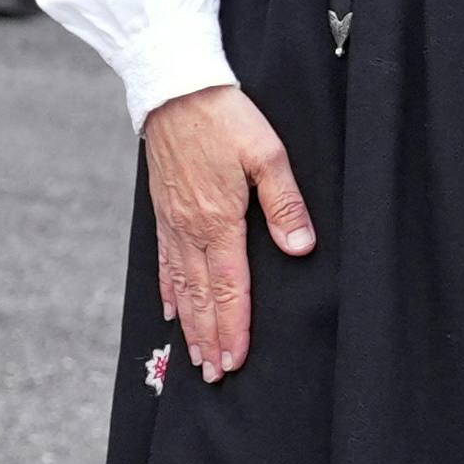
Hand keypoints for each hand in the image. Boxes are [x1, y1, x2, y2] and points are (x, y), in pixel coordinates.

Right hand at [142, 83, 314, 380]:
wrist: (174, 88)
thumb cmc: (225, 117)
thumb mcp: (267, 154)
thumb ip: (285, 204)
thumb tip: (300, 249)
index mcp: (218, 220)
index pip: (227, 287)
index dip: (233, 327)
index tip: (235, 360)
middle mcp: (190, 229)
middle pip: (201, 297)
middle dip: (209, 339)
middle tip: (216, 376)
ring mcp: (172, 221)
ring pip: (180, 286)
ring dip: (189, 325)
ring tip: (195, 358)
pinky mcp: (163, 211)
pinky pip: (164, 262)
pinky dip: (168, 291)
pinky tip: (170, 310)